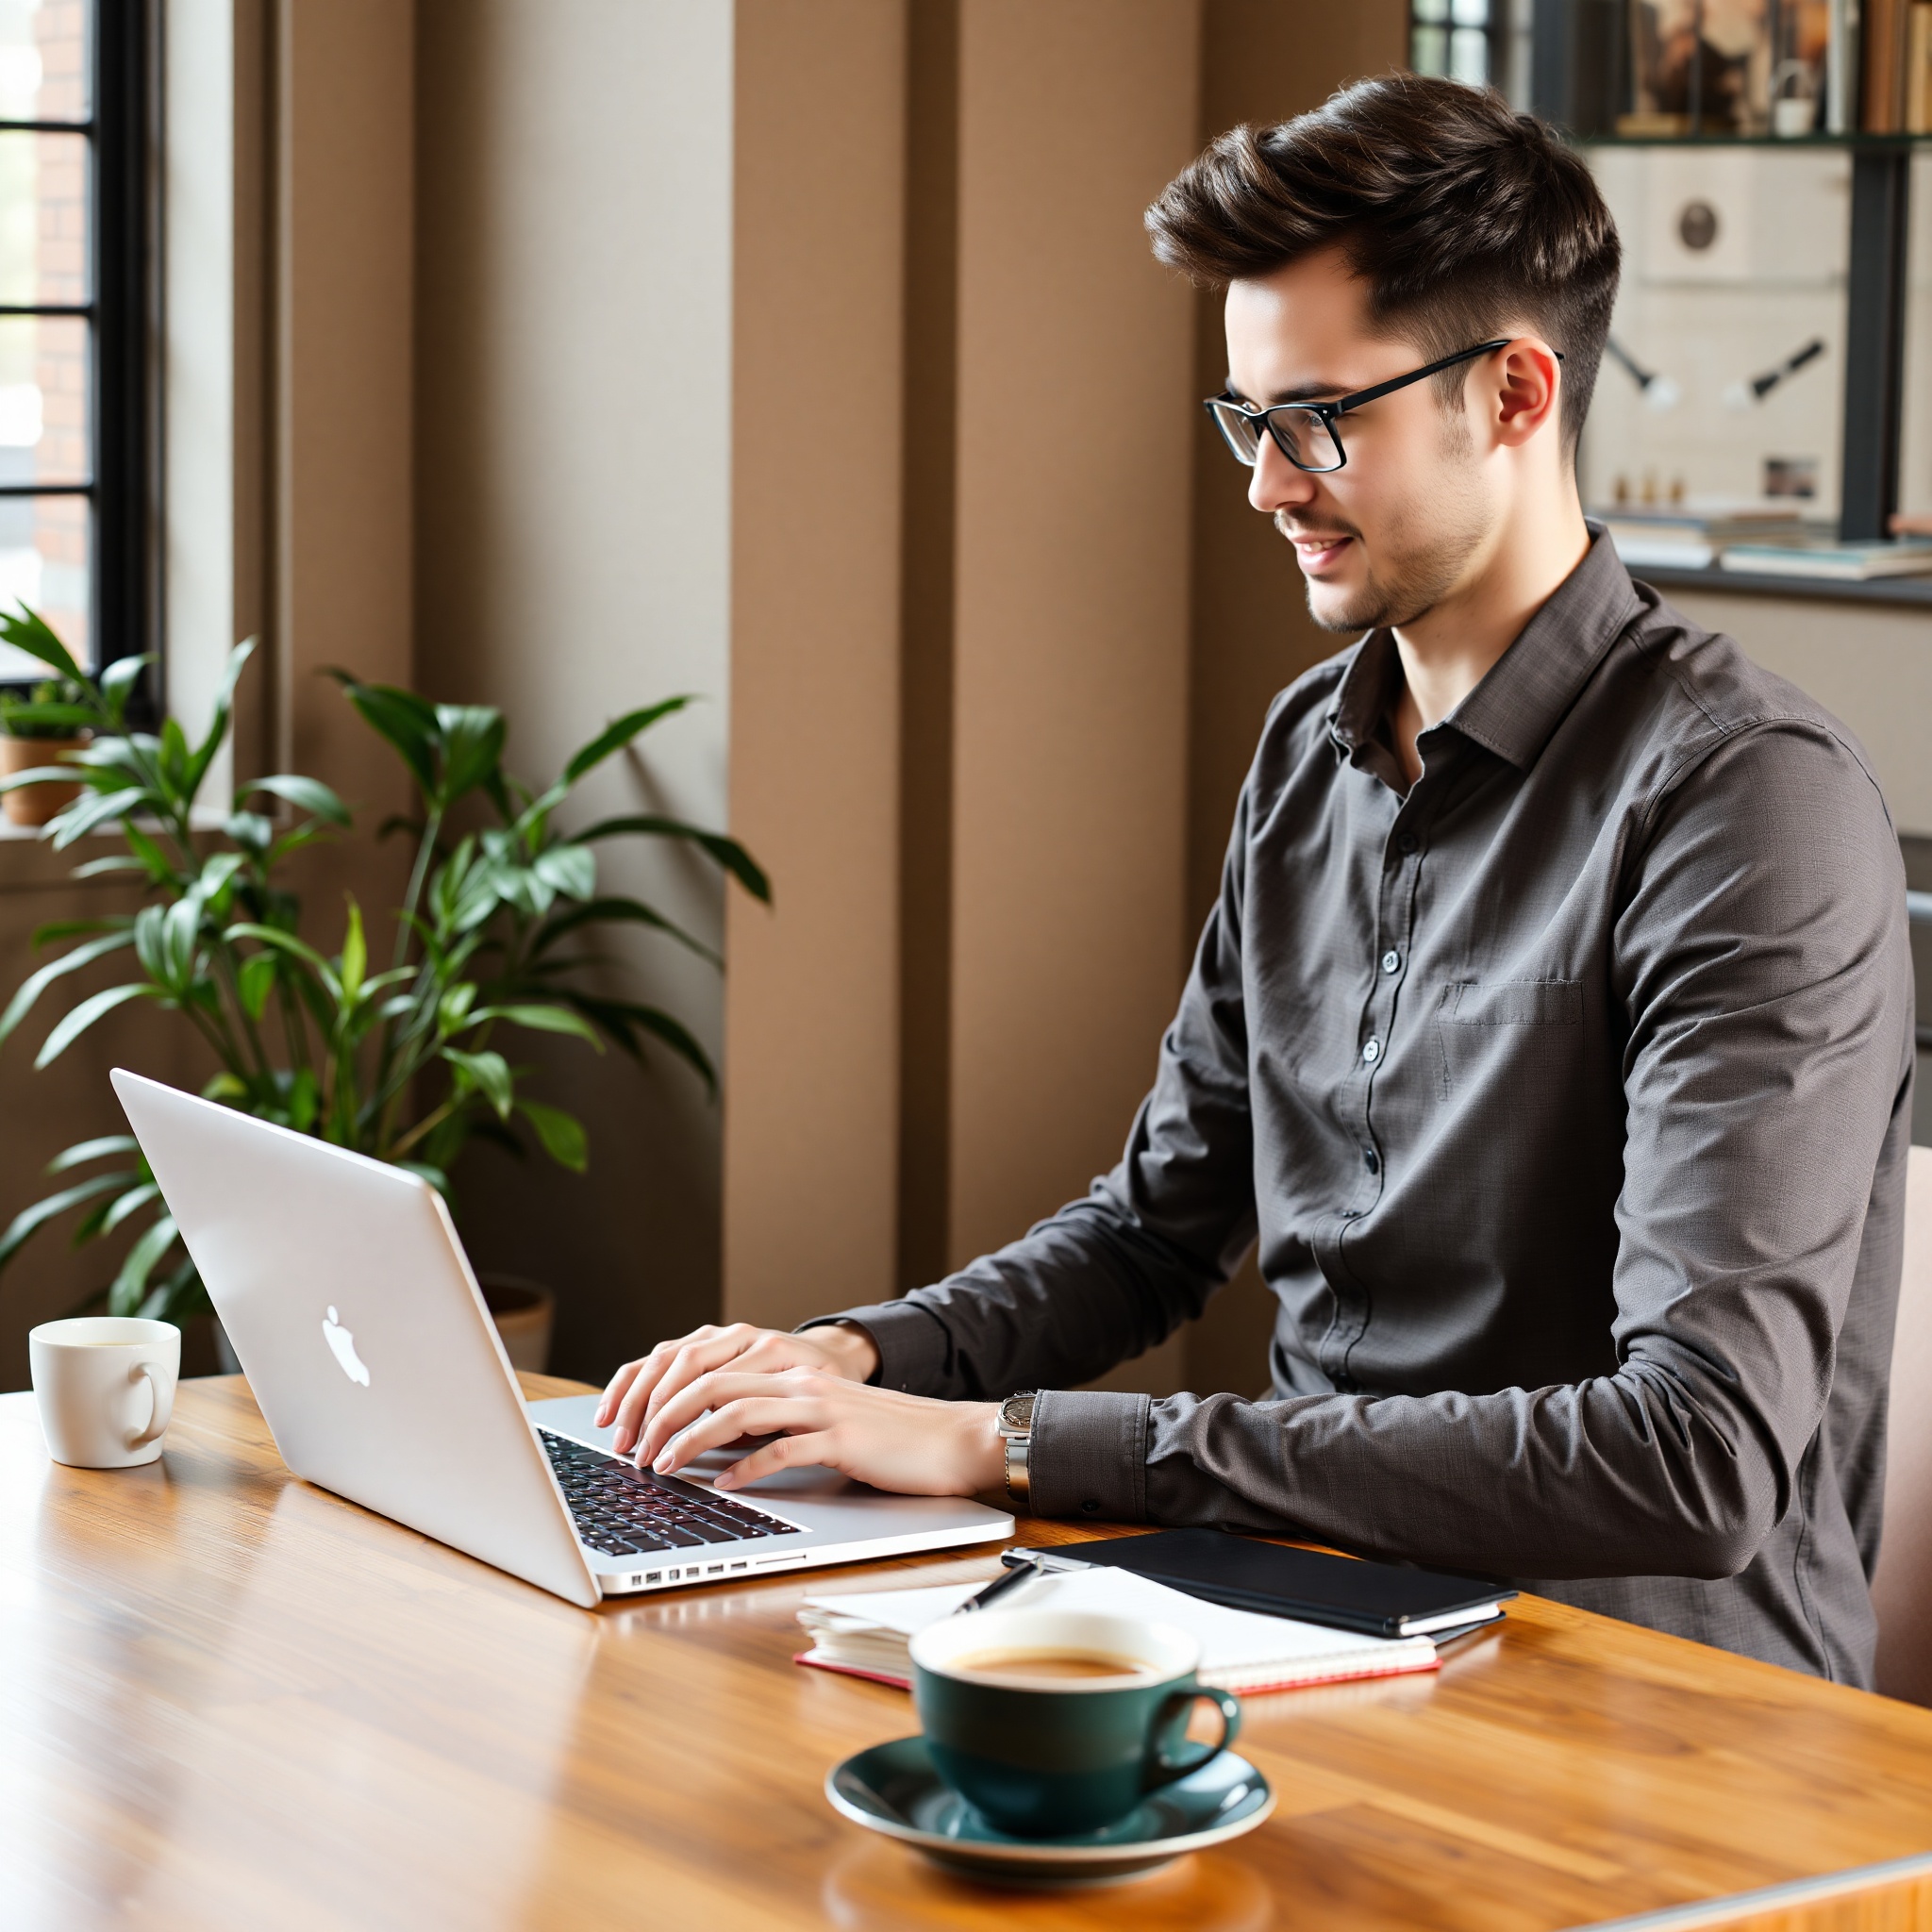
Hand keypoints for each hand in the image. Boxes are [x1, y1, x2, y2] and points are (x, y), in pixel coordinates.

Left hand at [636, 1367, 1004, 1496]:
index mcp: (793, 1376)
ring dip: (690, 1440)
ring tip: (664, 1465)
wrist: (953, 1439)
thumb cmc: (890, 1440)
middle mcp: (802, 1384)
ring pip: (737, 1413)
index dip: (668, 1397)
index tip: (639, 1427)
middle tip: (637, 1450)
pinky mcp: (841, 1440)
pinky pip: (781, 1451)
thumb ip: (779, 1423)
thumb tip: (721, 1446)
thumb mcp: (825, 1421)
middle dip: (664, 1417)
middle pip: (713, 1385)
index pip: (713, 1372)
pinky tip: (722, 1485)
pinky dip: (744, 1469)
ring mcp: (821, 1409)